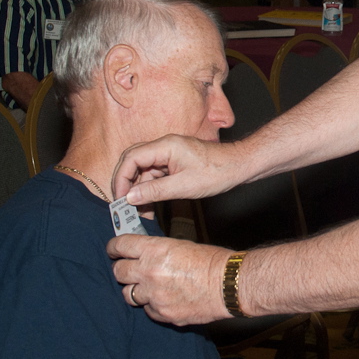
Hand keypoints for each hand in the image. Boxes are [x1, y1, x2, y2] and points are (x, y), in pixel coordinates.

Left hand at [108, 234, 231, 324]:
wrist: (230, 285)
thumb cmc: (212, 261)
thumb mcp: (181, 245)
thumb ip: (157, 250)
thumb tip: (142, 253)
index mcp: (155, 250)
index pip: (120, 246)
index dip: (114, 247)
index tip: (113, 250)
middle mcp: (149, 272)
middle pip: (118, 272)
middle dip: (121, 269)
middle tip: (127, 269)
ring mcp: (154, 296)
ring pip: (128, 294)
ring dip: (135, 290)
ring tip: (147, 287)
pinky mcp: (162, 314)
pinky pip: (147, 310)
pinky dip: (152, 305)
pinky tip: (165, 299)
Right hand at [110, 134, 237, 202]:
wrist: (239, 167)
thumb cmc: (216, 172)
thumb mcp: (183, 186)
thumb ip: (154, 191)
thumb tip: (130, 197)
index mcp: (164, 146)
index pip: (131, 158)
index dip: (121, 178)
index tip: (119, 197)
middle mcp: (163, 147)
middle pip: (133, 162)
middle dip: (125, 183)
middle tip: (122, 205)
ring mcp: (168, 155)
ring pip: (143, 171)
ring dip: (138, 190)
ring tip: (138, 212)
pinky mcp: (174, 163)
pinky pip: (154, 176)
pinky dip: (149, 190)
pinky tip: (149, 207)